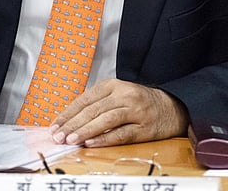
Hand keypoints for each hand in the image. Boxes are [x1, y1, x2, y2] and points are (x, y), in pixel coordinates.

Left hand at [49, 79, 188, 146]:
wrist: (172, 107)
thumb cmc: (140, 103)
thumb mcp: (118, 95)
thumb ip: (97, 104)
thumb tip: (69, 121)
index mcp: (114, 85)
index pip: (85, 99)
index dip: (68, 113)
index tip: (55, 125)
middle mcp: (125, 95)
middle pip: (94, 109)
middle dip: (73, 124)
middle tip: (58, 135)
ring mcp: (136, 111)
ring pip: (106, 119)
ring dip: (86, 130)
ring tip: (71, 139)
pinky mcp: (144, 127)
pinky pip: (122, 133)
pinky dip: (105, 138)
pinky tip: (92, 143)